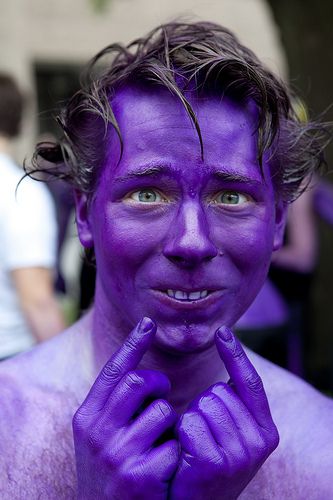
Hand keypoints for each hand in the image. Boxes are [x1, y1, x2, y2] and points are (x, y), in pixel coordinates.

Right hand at [72, 317, 178, 498]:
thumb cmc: (108, 470)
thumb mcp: (99, 435)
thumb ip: (114, 405)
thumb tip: (141, 370)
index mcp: (87, 417)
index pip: (112, 370)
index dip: (133, 344)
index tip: (149, 323)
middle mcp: (97, 432)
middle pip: (138, 381)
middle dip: (159, 382)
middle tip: (163, 392)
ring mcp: (117, 454)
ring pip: (162, 411)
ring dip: (169, 422)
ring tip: (161, 439)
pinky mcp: (139, 476)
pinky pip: (174, 444)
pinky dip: (176, 451)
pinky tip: (166, 466)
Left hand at [171, 326, 278, 499]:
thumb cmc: (208, 461)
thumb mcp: (231, 432)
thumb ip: (233, 401)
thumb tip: (228, 353)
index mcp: (265, 429)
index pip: (250, 382)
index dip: (236, 355)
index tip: (223, 331)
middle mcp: (260, 441)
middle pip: (219, 391)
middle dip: (202, 405)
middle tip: (203, 436)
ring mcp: (241, 454)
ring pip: (203, 403)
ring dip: (191, 419)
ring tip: (194, 445)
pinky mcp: (217, 462)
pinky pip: (190, 422)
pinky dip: (182, 432)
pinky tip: (185, 454)